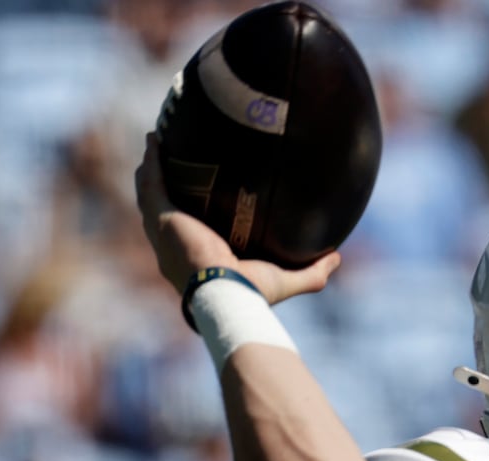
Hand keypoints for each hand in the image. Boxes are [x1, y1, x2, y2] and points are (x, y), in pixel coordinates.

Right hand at [133, 132, 339, 302]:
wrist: (226, 293)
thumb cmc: (250, 292)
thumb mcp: (286, 280)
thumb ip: (312, 272)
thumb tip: (336, 258)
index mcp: (199, 256)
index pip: (191, 231)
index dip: (189, 212)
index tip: (200, 194)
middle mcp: (176, 244)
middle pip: (166, 207)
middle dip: (165, 184)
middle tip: (173, 159)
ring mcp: (165, 230)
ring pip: (152, 193)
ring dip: (153, 168)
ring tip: (158, 144)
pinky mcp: (162, 217)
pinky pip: (152, 183)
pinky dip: (152, 162)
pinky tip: (155, 140)